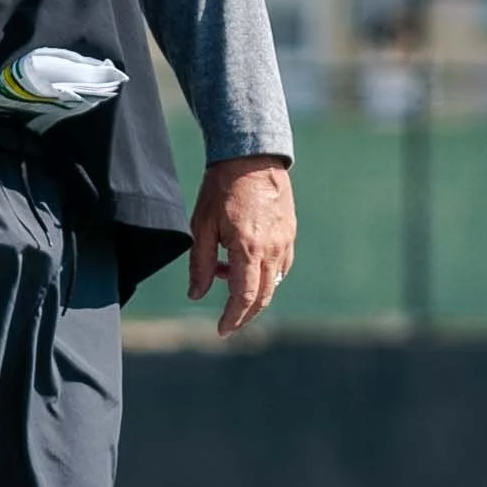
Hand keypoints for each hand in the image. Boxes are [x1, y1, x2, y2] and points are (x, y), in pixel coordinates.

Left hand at [187, 156, 295, 336]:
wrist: (250, 156)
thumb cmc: (221, 188)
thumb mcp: (202, 226)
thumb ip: (199, 264)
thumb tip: (195, 294)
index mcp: (248, 249)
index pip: (244, 297)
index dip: (233, 318)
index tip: (222, 330)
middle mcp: (272, 250)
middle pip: (263, 297)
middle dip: (245, 314)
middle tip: (228, 322)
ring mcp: (285, 241)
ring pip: (273, 282)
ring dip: (252, 290)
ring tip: (223, 274)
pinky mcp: (290, 233)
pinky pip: (281, 265)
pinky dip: (264, 274)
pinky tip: (244, 263)